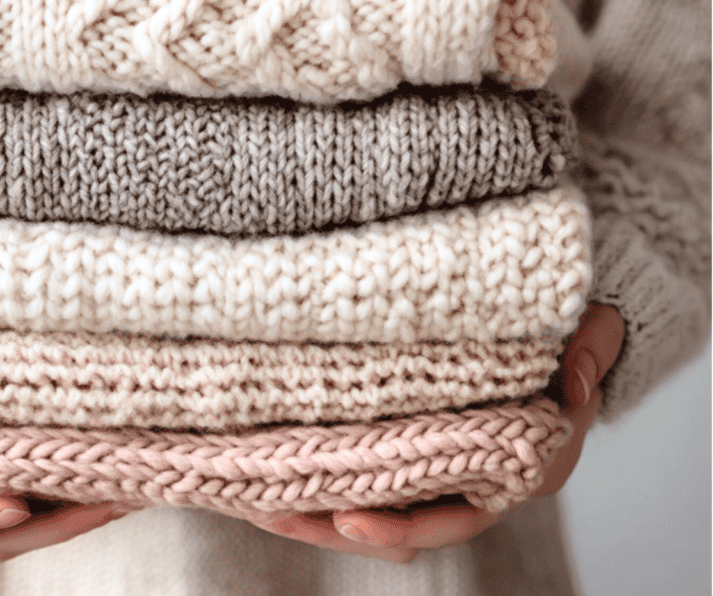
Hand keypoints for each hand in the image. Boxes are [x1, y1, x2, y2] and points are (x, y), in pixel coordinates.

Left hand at [251, 303, 625, 563]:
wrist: (560, 322)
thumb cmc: (571, 331)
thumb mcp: (591, 332)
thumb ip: (590, 354)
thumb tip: (575, 383)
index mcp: (516, 469)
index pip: (452, 518)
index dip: (401, 526)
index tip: (347, 516)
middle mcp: (471, 479)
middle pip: (397, 525)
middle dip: (334, 525)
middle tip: (274, 512)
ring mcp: (436, 464)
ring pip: (372, 504)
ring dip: (316, 506)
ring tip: (257, 499)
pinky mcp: (410, 440)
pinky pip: (365, 470)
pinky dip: (323, 474)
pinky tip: (273, 464)